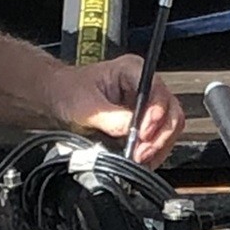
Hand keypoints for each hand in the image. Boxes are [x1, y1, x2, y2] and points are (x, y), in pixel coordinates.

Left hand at [49, 55, 185, 165]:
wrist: (58, 98)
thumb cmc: (68, 91)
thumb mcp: (86, 105)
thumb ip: (111, 118)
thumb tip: (132, 132)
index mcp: (132, 70)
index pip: (157, 90)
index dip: (156, 113)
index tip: (144, 133)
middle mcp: (145, 85)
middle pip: (171, 111)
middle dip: (159, 135)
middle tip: (141, 152)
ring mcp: (147, 104)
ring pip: (170, 126)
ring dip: (159, 146)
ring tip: (140, 158)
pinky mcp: (145, 122)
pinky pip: (160, 138)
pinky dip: (155, 151)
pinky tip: (142, 159)